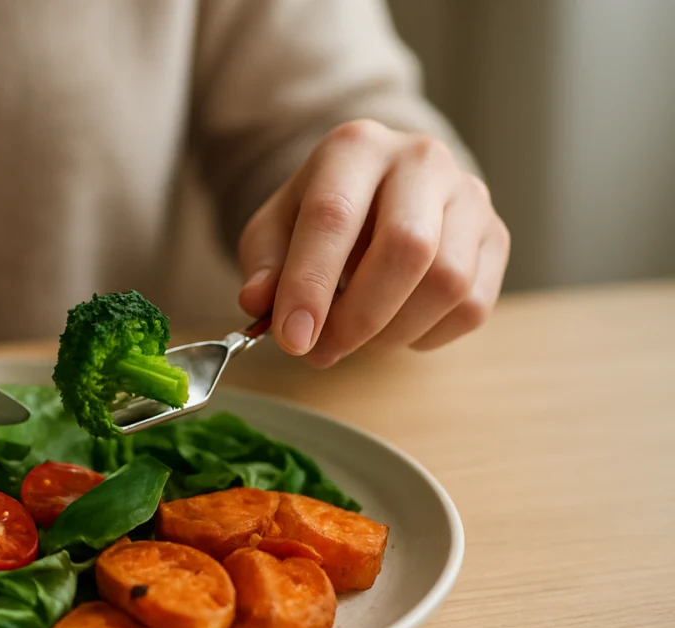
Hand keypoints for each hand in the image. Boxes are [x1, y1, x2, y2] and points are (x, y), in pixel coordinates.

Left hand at [236, 119, 509, 366]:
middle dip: (360, 316)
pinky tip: (394, 327)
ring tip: (356, 338)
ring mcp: (469, 195)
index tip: (293, 338)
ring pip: (447, 282)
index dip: (311, 285)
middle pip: (407, 247)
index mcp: (355, 147)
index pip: (333, 216)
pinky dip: (426, 335)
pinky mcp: (496, 236)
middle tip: (322, 351)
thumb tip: (260, 304)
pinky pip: (472, 305)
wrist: (378, 191)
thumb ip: (264, 266)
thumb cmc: (322, 214)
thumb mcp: (275, 230)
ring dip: (393, 331)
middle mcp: (421, 160)